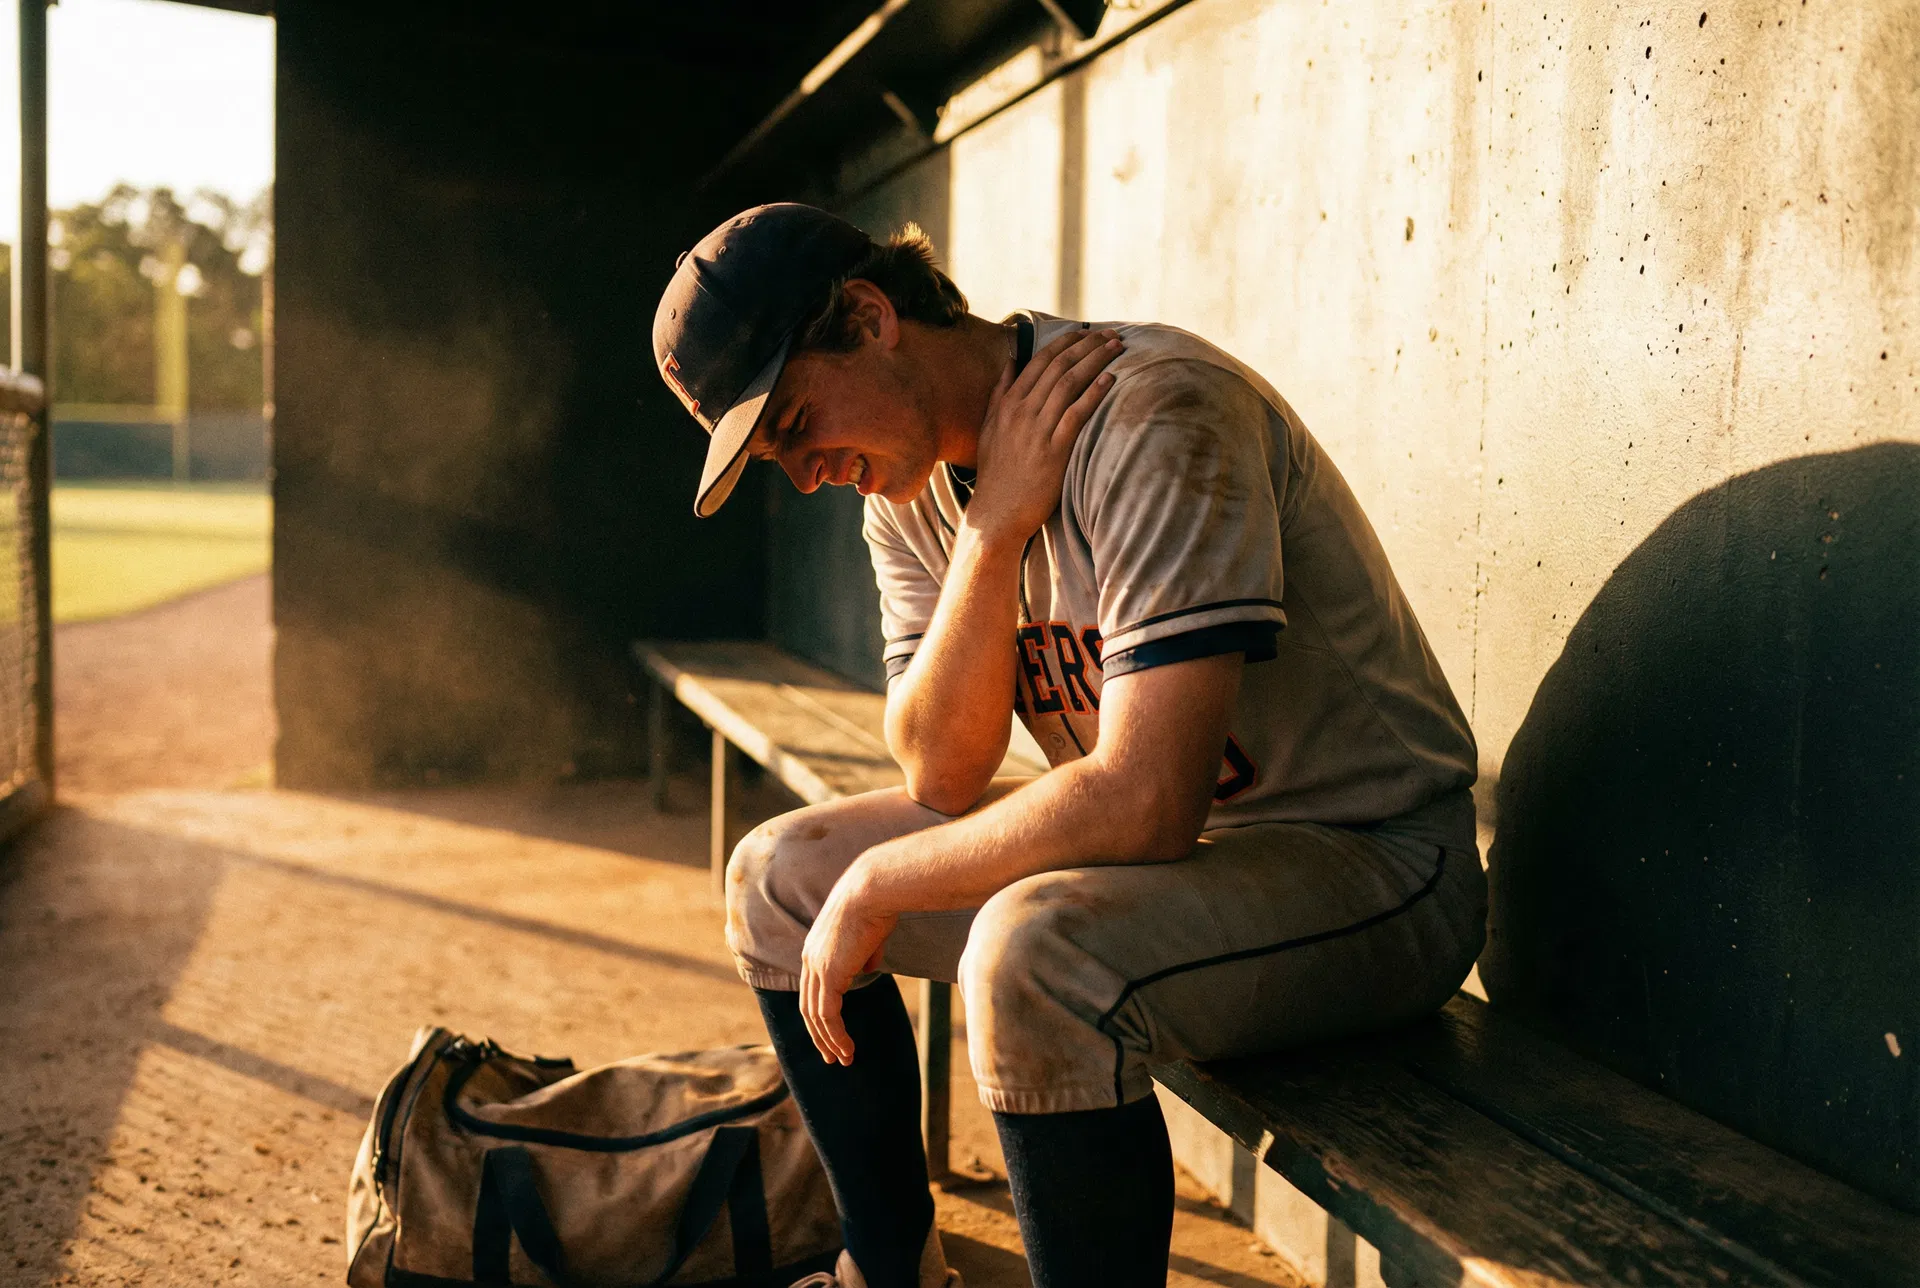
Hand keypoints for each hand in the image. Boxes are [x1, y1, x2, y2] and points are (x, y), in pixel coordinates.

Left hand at [799, 864, 898, 1063]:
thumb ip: (864, 953)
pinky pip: (828, 1015)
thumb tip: (868, 967)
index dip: (818, 1014)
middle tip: (831, 1057)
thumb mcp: (868, 934)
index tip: (829, 1033)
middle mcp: (809, 959)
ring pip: (816, 1016)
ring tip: (843, 1060)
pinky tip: (848, 1049)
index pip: (810, 990)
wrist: (873, 890)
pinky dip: (836, 1036)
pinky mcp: (829, 974)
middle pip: (807, 1007)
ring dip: (829, 1042)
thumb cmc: (877, 905)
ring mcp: (817, 967)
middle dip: (818, 1036)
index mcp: (815, 949)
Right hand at [966, 328, 1123, 543]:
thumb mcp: (990, 427)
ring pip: (1069, 384)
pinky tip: (1110, 380)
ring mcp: (1037, 430)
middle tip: (1112, 335)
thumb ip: (1000, 392)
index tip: (1086, 332)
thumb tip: (1012, 360)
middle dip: (1088, 346)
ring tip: (1117, 349)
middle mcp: (1022, 411)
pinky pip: (1076, 415)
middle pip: (1059, 367)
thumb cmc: (997, 473)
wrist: (997, 512)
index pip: (1041, 361)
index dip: (1066, 342)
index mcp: (1009, 403)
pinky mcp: (1053, 451)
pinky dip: (1093, 394)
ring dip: (1096, 361)